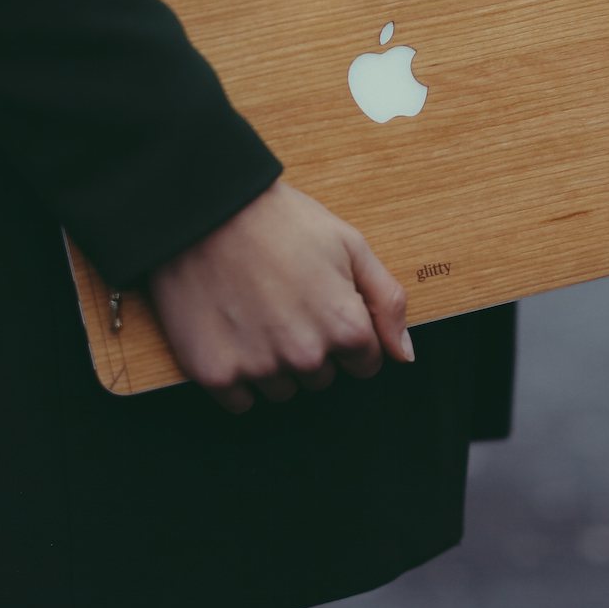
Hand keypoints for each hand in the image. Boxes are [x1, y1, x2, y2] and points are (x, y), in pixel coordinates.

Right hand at [147, 181, 413, 412]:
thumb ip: (386, 302)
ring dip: (273, 362)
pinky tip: (230, 332)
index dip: (345, 331)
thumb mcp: (350, 244)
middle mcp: (304, 356)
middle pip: (321, 378)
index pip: (363, 363)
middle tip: (283, 301)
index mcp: (344, 327)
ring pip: (281, 389)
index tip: (320, 304)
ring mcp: (257, 367)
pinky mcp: (214, 373)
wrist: (206, 207)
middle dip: (310, 347)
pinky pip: (238, 400)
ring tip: (254, 311)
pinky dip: (236, 373)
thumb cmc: (279, 220)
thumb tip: (403, 356)